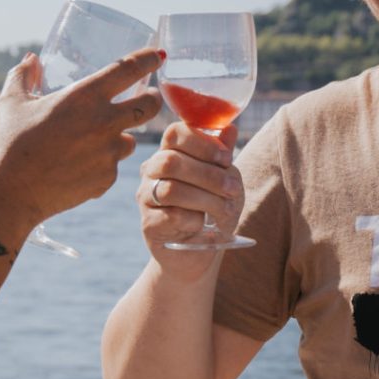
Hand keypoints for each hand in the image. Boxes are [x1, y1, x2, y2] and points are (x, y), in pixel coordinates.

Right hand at [0, 49, 163, 229]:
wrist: (11, 193)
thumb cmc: (9, 143)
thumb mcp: (11, 102)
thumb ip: (23, 76)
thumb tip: (31, 59)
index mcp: (84, 97)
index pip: (129, 69)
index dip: (148, 59)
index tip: (157, 55)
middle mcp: (104, 122)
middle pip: (150, 106)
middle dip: (153, 100)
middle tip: (147, 99)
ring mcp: (109, 153)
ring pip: (130, 140)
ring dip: (120, 137)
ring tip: (94, 141)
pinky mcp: (107, 179)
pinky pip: (112, 167)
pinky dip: (101, 164)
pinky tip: (78, 167)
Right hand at [136, 121, 243, 275]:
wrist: (198, 251)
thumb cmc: (211, 210)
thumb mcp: (224, 181)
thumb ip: (222, 157)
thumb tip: (231, 128)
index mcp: (170, 152)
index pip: (175, 133)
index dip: (202, 142)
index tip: (227, 159)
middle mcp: (152, 171)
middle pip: (171, 161)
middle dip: (208, 175)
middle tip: (233, 189)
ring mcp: (146, 197)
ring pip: (170, 190)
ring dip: (205, 199)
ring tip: (224, 210)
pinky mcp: (148, 224)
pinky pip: (171, 216)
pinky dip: (194, 220)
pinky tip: (203, 224)